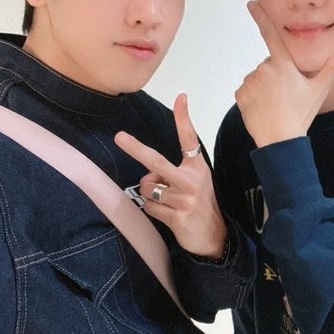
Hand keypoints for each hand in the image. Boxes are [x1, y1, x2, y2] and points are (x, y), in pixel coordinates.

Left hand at [114, 93, 226, 257]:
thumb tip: (147, 177)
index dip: (184, 118)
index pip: (189, 139)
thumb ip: (169, 175)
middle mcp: (192, 180)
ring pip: (148, 188)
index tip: (181, 97)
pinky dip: (153, 210)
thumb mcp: (191, 184)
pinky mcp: (178, 216)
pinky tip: (169, 215)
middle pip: (156, 161)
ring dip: (151, 196)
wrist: (214, 236)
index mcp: (197, 167)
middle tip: (119, 137)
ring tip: (169, 203)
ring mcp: (185, 198)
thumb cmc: (198, 204)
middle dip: (135, 148)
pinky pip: (150, 207)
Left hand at [235, 1, 333, 146]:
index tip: (251, 4)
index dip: (260, 17)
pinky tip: (263, 108)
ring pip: (258, 79)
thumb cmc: (301, 114)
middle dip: (276, 76)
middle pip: (269, 65)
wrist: (280, 140)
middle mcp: (264, 68)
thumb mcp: (319, 89)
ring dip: (264, 87)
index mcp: (283, 64)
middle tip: (286, 95)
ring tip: (276, 104)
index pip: (271, 35)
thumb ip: (332, 67)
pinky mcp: (240, 94)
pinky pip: (247, 91)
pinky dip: (253, 98)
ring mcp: (250, 82)